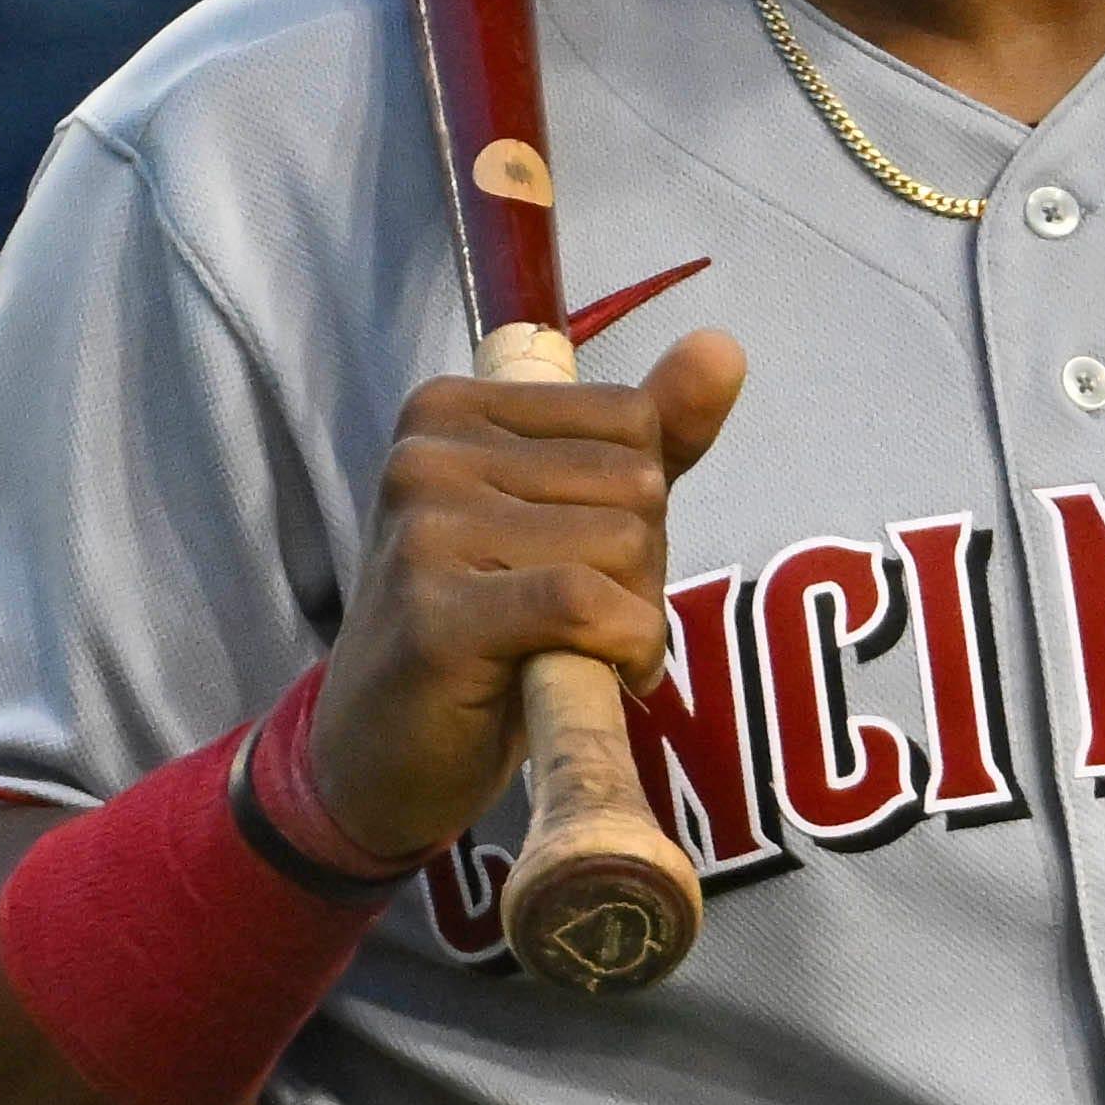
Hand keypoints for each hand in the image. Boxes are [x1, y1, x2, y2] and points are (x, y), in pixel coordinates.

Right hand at [308, 329, 742, 863]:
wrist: (381, 756)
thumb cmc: (489, 632)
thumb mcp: (571, 519)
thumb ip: (649, 436)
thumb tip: (723, 347)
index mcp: (453, 409)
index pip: (632, 421)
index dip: (639, 507)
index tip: (577, 559)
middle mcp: (428, 452)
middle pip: (635, 484)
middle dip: (639, 567)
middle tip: (572, 621)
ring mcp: (424, 530)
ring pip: (622, 544)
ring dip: (631, 618)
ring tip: (565, 649)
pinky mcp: (435, 614)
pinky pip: (586, 605)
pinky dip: (620, 649)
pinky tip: (587, 673)